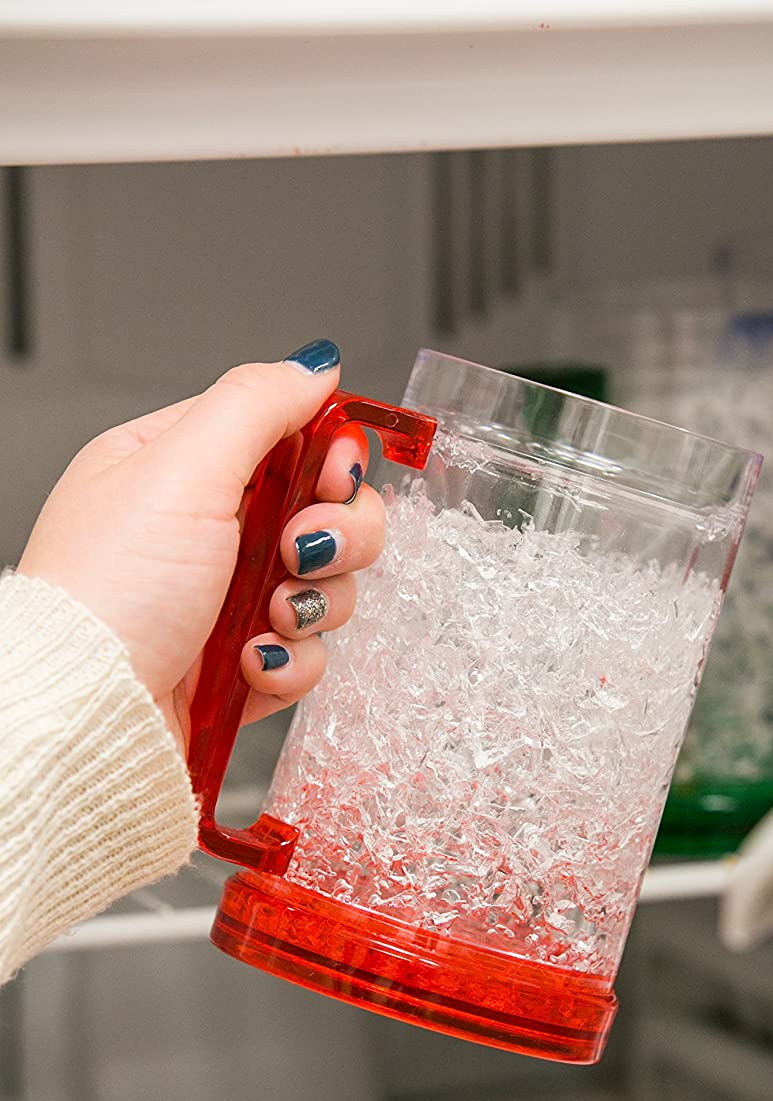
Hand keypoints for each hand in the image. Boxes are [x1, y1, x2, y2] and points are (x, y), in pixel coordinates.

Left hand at [18, 341, 384, 751]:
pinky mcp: (241, 663)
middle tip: (297, 552)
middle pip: (324, 512)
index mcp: (178, 467)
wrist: (89, 712)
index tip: (331, 477)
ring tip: (265, 619)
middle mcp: (204, 531)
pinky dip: (290, 661)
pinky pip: (307, 651)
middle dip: (331, 537)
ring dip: (310, 604)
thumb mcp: (182, 469)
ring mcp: (225, 600)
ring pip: (325, 585)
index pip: (288, 436)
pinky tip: (250, 663)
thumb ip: (256, 404)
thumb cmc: (108, 592)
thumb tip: (313, 364)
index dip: (329, 456)